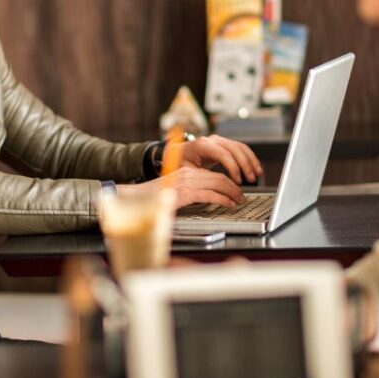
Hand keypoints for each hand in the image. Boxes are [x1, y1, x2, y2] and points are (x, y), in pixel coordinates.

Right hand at [119, 165, 244, 207]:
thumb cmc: (153, 198)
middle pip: (219, 177)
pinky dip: (223, 200)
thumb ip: (190, 192)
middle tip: (242, 196)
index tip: (235, 191)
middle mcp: (187, 174)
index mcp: (186, 172)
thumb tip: (205, 198)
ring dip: (232, 193)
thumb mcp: (175, 192)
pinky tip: (229, 205)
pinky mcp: (185, 193)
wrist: (136, 199)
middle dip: (234, 187)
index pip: (212, 174)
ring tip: (239, 201)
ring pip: (218, 184)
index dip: (227, 182)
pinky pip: (210, 195)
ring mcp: (186, 182)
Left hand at [167, 134, 262, 183]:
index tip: (238, 181)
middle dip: (245, 165)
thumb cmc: (182, 163)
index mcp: (202, 145)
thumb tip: (215, 185)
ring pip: (241, 147)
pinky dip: (249, 158)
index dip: (233, 168)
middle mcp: (213, 140)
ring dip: (251, 161)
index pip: (223, 154)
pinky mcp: (225, 144)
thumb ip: (201, 176)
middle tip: (250, 179)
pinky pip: (241, 149)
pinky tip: (255, 169)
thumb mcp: (188, 171)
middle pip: (235, 149)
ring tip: (256, 175)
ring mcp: (220, 141)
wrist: (179, 153)